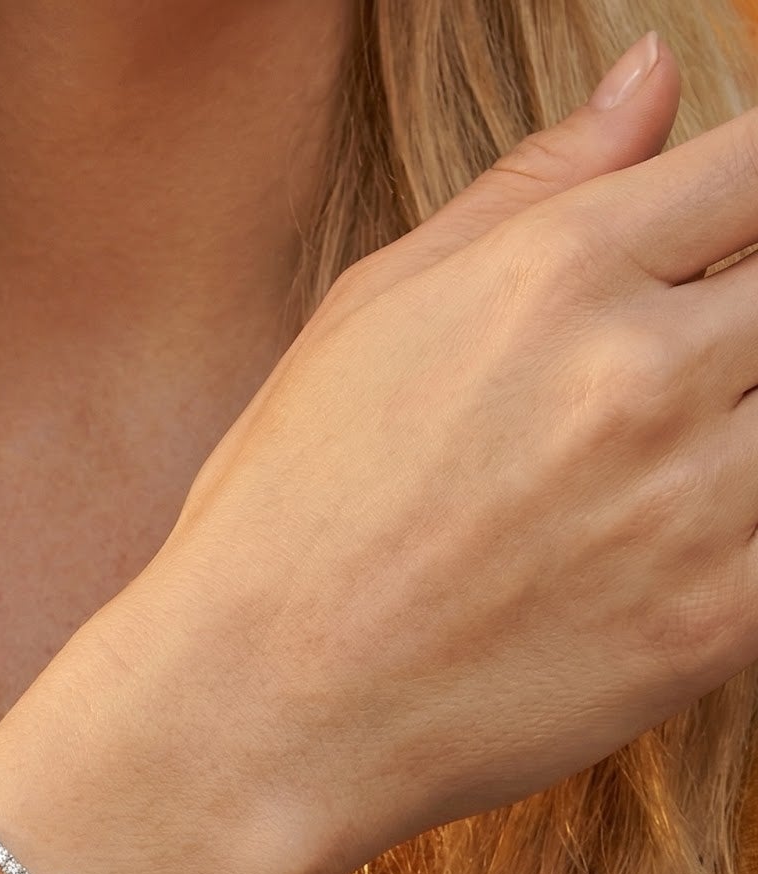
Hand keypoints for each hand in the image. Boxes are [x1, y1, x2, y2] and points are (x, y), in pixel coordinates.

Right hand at [105, 34, 757, 873]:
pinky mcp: (714, 623)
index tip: (728, 244)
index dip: (756, 198)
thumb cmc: (282, 517)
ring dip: (745, 420)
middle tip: (664, 383)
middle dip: (747, 313)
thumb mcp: (365, 317)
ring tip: (648, 462)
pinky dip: (756, 525)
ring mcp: (689, 502)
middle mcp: (638, 371)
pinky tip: (677, 538)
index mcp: (553, 273)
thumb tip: (654, 78)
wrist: (253, 709)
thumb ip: (525, 189)